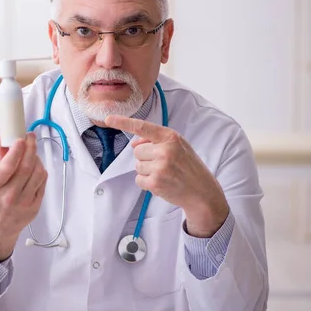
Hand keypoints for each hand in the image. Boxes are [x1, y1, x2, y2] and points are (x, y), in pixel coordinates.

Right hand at [0, 132, 47, 260]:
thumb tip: (2, 139)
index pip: (7, 167)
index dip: (16, 151)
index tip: (20, 139)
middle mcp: (9, 196)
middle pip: (26, 168)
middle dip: (30, 148)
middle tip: (30, 137)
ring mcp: (24, 203)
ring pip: (37, 174)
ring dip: (37, 159)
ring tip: (32, 153)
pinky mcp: (35, 207)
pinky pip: (42, 183)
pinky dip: (40, 171)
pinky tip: (35, 167)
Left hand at [104, 115, 228, 237]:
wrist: (202, 192)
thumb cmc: (188, 166)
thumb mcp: (178, 146)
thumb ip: (156, 141)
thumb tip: (133, 143)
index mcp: (171, 137)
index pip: (142, 127)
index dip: (123, 122)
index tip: (108, 118)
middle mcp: (165, 150)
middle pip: (136, 150)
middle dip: (145, 157)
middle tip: (163, 164)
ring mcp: (160, 167)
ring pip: (137, 165)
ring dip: (147, 171)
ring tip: (165, 174)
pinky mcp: (155, 183)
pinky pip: (138, 179)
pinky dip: (146, 182)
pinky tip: (162, 183)